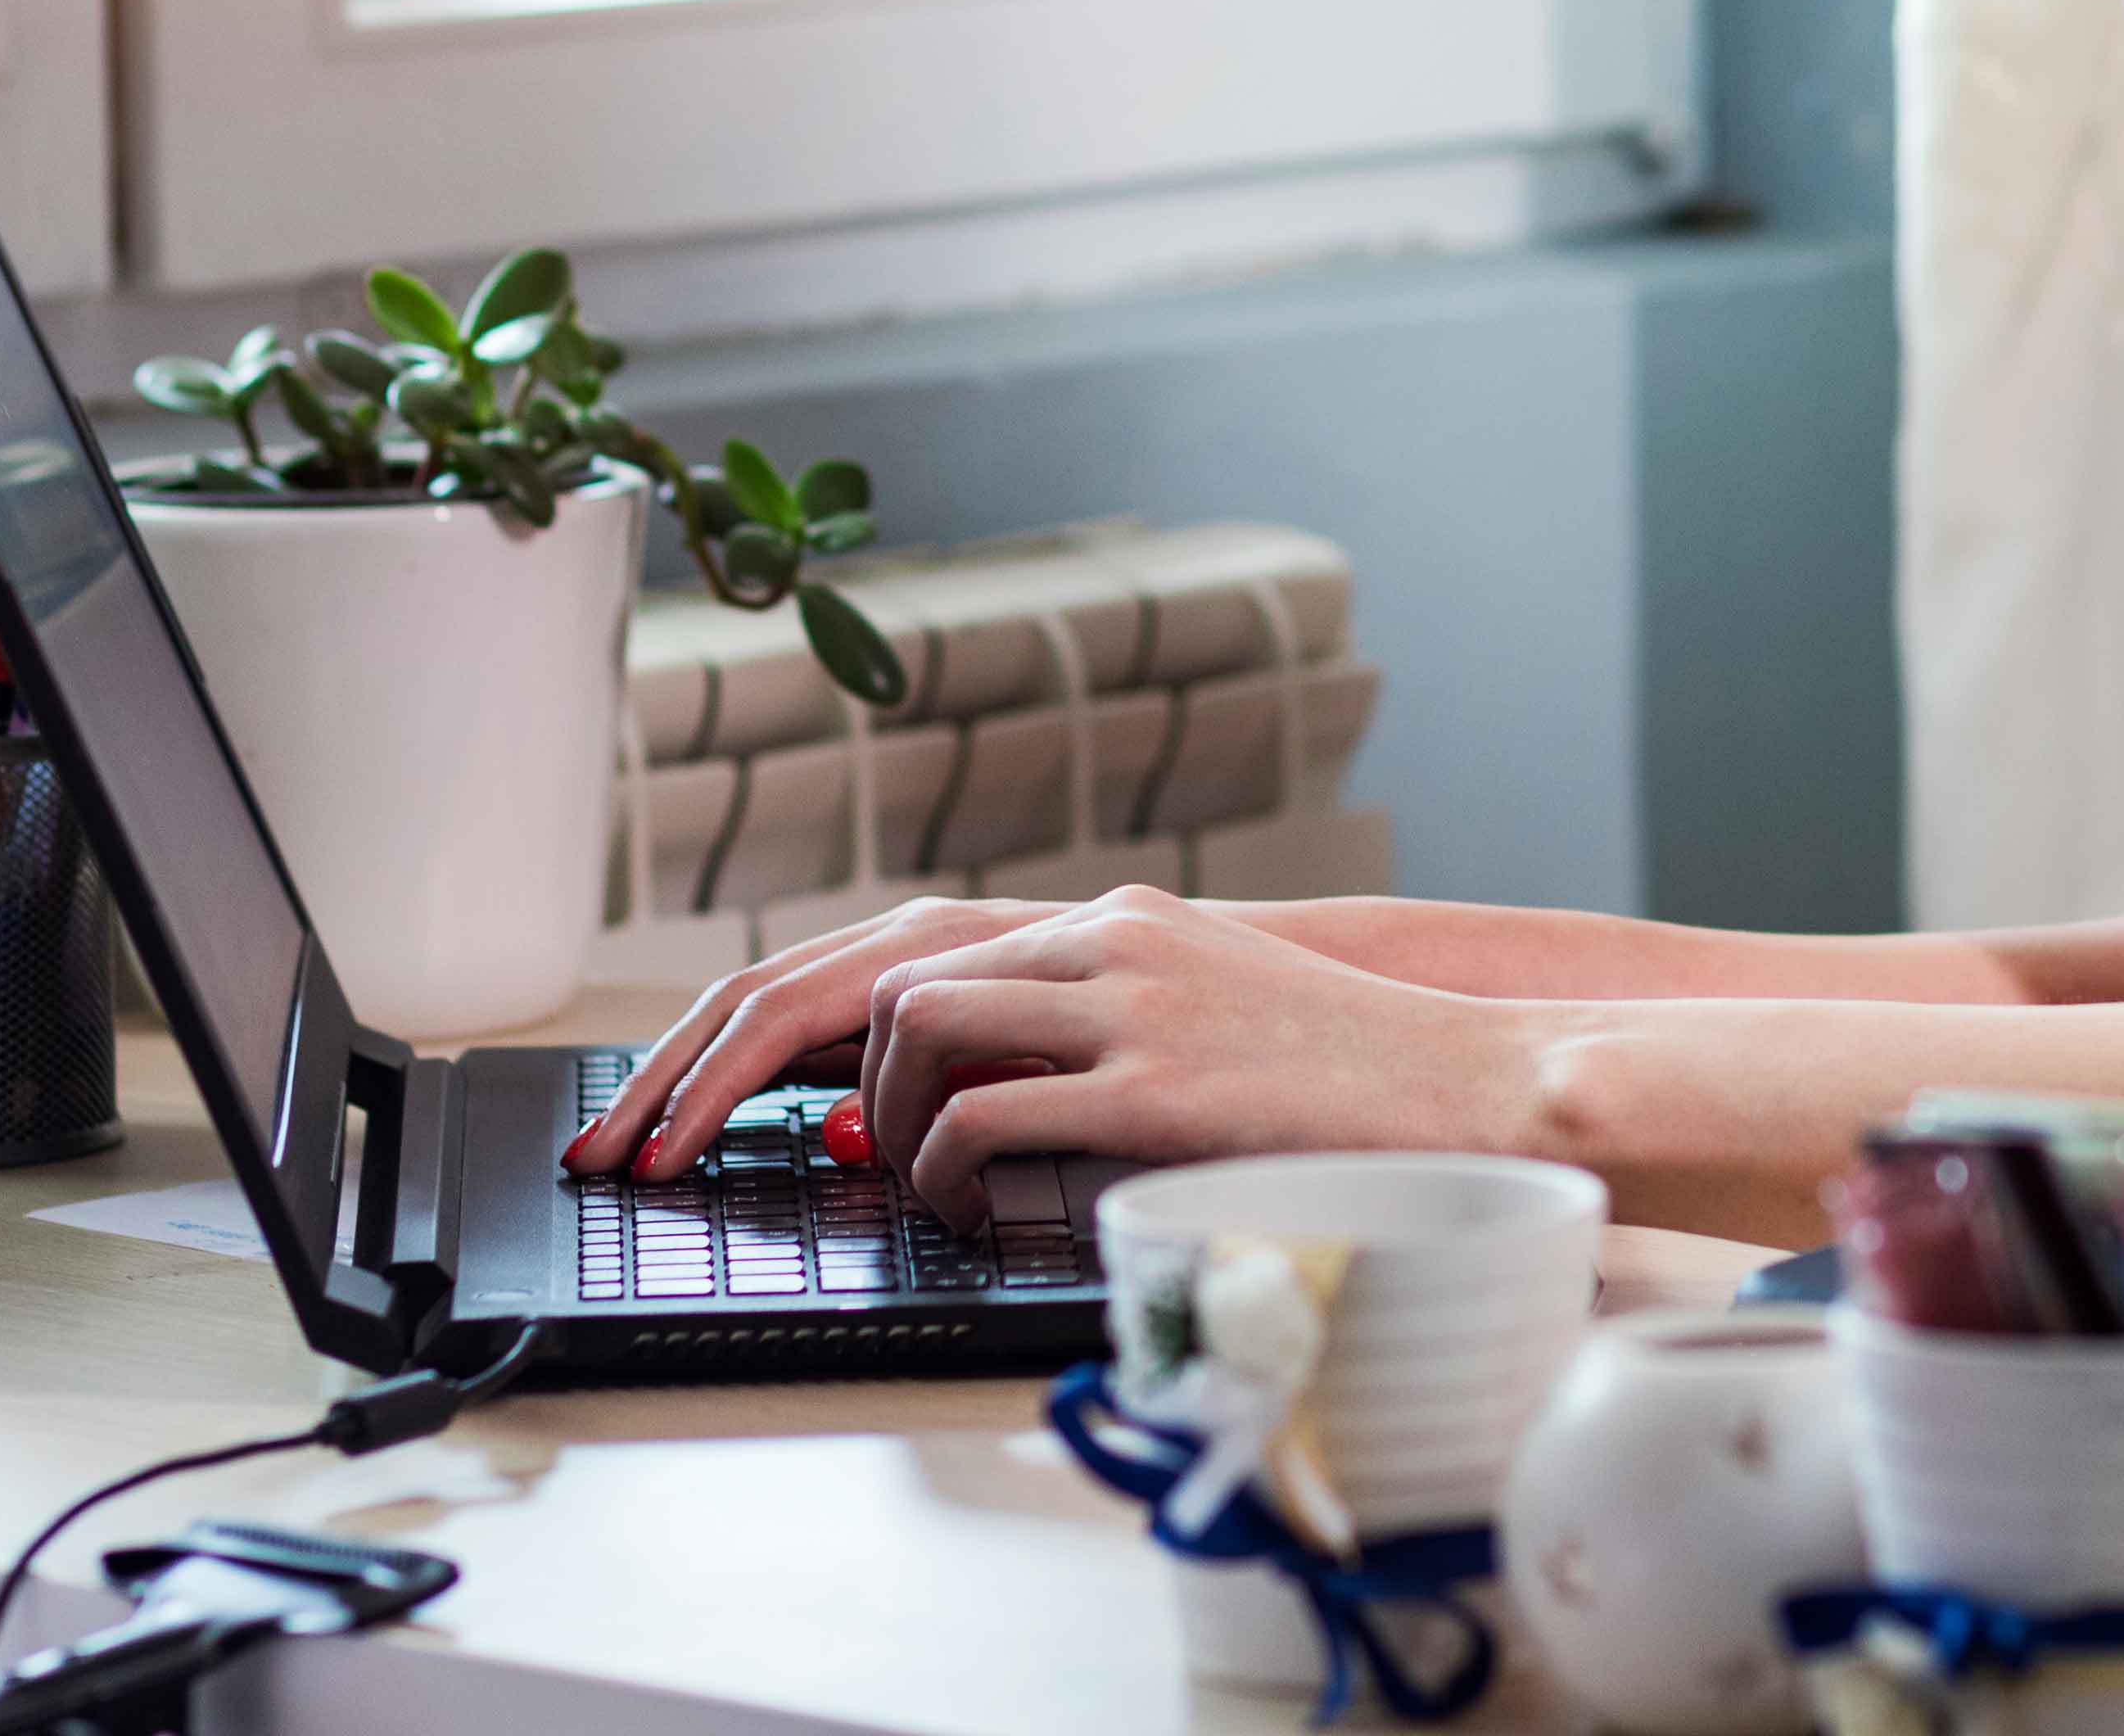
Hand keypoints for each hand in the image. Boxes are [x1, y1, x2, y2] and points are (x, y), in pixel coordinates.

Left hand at [667, 884, 1551, 1217]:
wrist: (1466, 1081)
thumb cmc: (1333, 1076)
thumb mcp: (1194, 1023)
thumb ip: (1077, 1042)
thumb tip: (947, 1109)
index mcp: (1101, 922)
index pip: (885, 952)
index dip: (764, 1028)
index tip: (680, 1106)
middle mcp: (1098, 938)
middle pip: (860, 978)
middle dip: (732, 1070)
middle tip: (656, 1156)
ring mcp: (1127, 1001)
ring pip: (915, 1029)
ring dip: (878, 1116)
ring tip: (904, 1174)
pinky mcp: (1154, 1081)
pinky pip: (989, 1119)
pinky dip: (946, 1167)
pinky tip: (963, 1199)